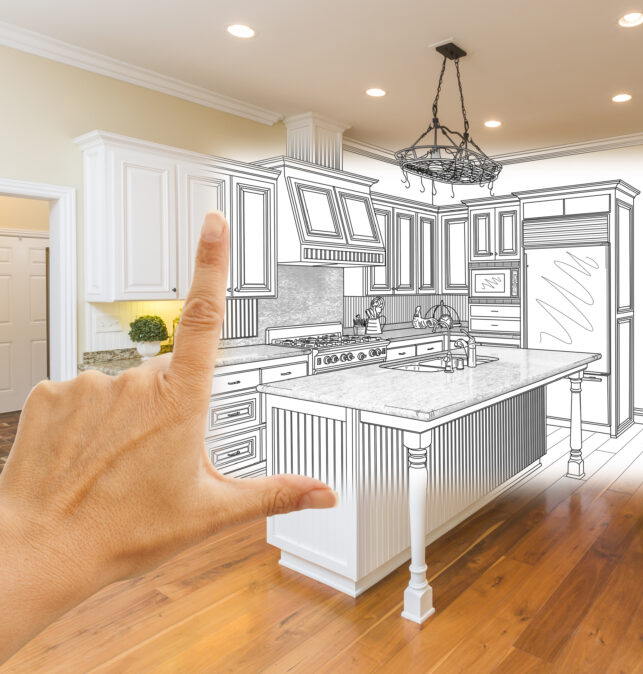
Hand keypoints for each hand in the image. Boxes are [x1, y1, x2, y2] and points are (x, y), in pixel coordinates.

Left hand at [0, 213, 335, 662]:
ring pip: (120, 387)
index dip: (211, 262)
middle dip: (166, 408)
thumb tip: (323, 495)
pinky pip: (79, 393)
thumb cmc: (122, 530)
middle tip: (154, 460)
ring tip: (115, 466)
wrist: (43, 548)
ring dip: (123, 417)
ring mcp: (88, 384)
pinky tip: (84, 455)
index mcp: (180, 400)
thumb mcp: (213, 512)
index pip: (204, 316)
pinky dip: (85, 419)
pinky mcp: (50, 392)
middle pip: (164, 376)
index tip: (213, 223)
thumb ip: (275, 493)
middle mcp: (134, 382)